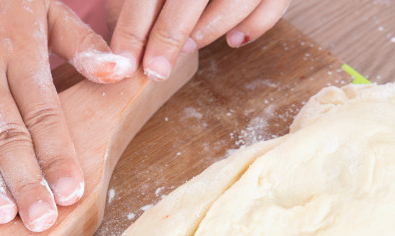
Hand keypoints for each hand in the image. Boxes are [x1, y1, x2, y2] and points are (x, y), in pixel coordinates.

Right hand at [0, 0, 131, 231]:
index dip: (58, 154)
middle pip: (7, 131)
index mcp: (20, 51)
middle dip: (25, 179)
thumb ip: (82, 43)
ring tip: (0, 214)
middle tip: (39, 219)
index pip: (44, 113)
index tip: (72, 192)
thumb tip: (121, 70)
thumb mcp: (47, 9)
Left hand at [107, 0, 290, 80]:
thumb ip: (133, 2)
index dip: (133, 30)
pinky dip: (255, 26)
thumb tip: (121, 43)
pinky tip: (233, 40)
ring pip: (235, 0)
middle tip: (156, 70)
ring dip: (207, 31)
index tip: (124, 63)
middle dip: (168, 37)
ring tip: (188, 47)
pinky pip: (273, 3)